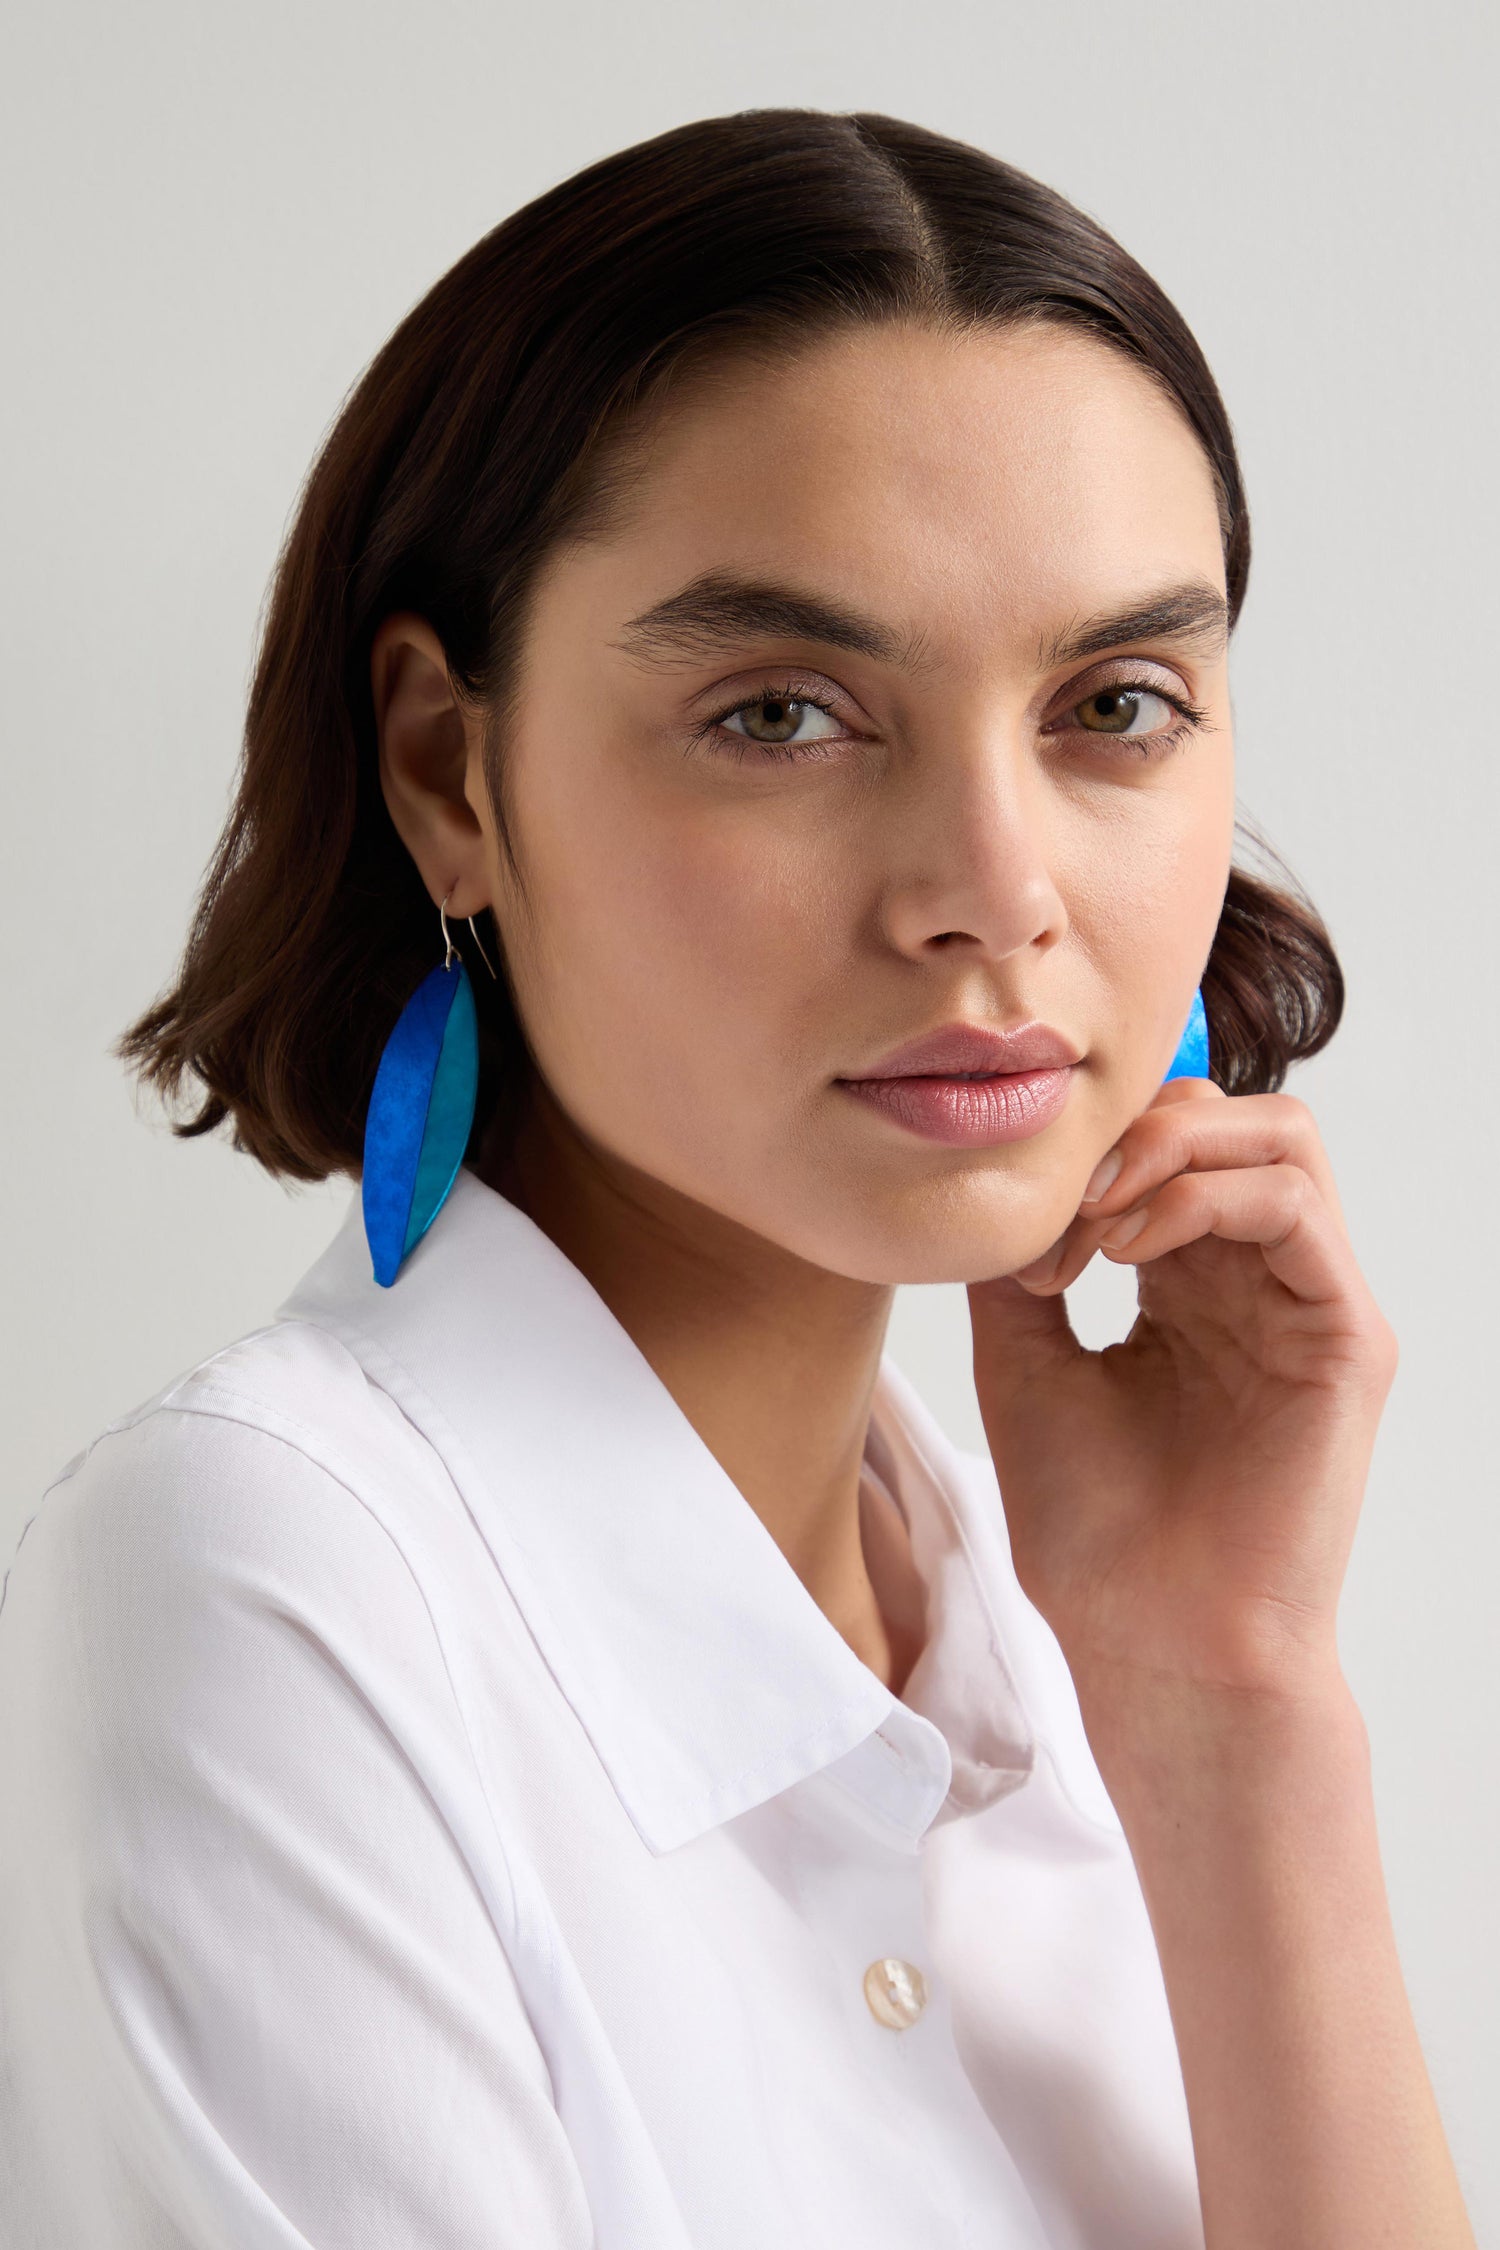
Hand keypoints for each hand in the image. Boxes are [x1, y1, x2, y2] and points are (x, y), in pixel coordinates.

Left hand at [966, 1078, 1397, 1725]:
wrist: (1151, 1640)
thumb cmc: (1094, 1531)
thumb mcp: (1024, 1365)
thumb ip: (1021, 1264)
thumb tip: (995, 1182)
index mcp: (1189, 1285)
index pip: (1173, 1142)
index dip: (1097, 1140)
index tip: (1018, 1205)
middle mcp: (1257, 1282)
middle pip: (1229, 1118)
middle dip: (1134, 1129)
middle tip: (1063, 1202)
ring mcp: (1308, 1304)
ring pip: (1279, 1136)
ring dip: (1168, 1151)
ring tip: (1095, 1225)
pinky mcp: (1346, 1336)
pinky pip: (1295, 1205)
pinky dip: (1203, 1195)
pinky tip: (1130, 1253)